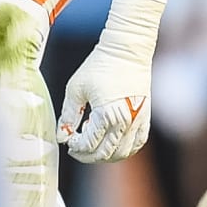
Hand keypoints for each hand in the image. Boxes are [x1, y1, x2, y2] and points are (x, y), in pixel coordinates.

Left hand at [58, 40, 152, 164]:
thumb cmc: (99, 65)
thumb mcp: (76, 88)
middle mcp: (125, 122)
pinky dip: (124, 149)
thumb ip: (68, 115)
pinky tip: (112, 141)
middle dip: (87, 155)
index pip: (89, 145)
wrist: (127, 50)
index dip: (75, 147)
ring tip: (93, 142)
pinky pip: (137, 144)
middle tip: (76, 148)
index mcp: (107, 114)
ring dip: (105, 154)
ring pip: (122, 153)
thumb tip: (61, 136)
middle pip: (105, 154)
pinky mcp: (145, 117)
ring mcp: (138, 121)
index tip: (67, 139)